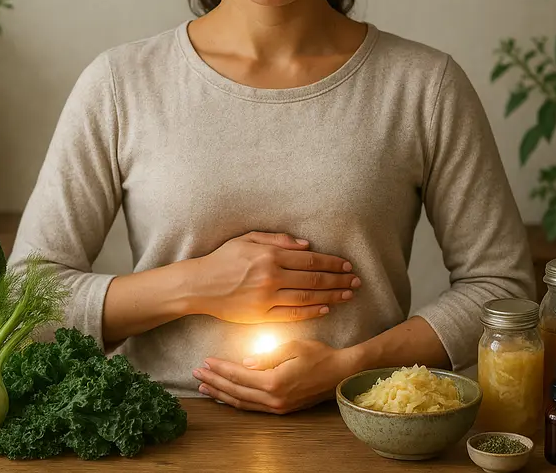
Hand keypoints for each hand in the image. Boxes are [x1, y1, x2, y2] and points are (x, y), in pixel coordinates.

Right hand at [193, 232, 360, 323]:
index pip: (311, 259)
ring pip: (308, 298)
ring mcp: (267, 298)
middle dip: (339, 280)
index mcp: (270, 255)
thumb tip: (306, 245)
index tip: (347, 265)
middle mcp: (271, 276)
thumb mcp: (248, 239)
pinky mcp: (261, 315)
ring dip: (332, 296)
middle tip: (357, 281)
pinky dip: (312, 312)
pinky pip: (293, 314)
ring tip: (349, 295)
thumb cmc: (223, 259)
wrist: (198, 285)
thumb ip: (278, 240)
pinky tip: (326, 309)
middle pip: (314, 280)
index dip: (332, 263)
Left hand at [193, 339, 358, 413]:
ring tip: (204, 387)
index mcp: (274, 382)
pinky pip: (253, 407)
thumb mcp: (293, 347)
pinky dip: (236, 401)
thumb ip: (266, 356)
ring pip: (242, 403)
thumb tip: (244, 362)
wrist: (341, 374)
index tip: (205, 361)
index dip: (220, 368)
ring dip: (221, 394)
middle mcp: (274, 399)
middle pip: (235, 391)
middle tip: (196, 374)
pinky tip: (226, 396)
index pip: (238, 375)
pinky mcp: (282, 408)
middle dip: (214, 382)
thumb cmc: (320, 355)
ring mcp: (278, 406)